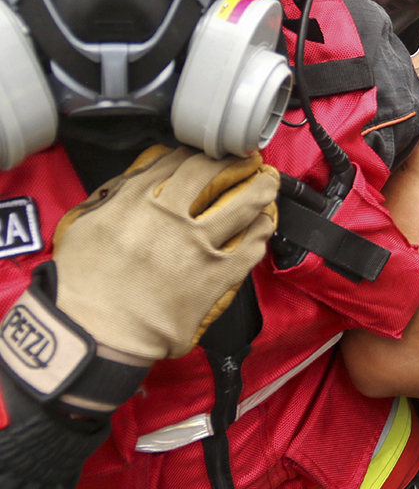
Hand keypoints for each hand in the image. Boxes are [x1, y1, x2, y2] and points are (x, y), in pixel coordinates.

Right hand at [52, 146, 277, 361]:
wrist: (92, 334)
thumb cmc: (81, 287)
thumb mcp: (84, 227)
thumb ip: (115, 198)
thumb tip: (140, 179)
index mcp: (137, 201)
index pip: (180, 163)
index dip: (203, 154)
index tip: (215, 154)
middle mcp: (171, 217)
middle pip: (216, 174)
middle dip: (239, 163)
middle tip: (251, 161)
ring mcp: (197, 246)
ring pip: (245, 205)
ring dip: (262, 190)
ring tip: (268, 185)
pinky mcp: (215, 277)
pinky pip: (251, 247)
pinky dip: (262, 234)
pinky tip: (264, 228)